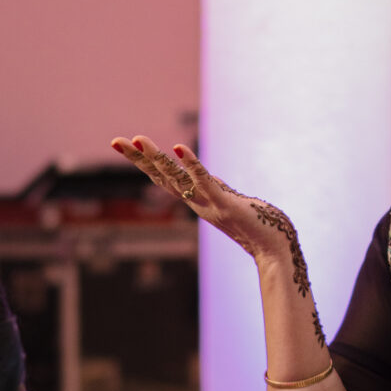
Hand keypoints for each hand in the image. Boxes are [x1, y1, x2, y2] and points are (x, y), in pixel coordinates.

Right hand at [112, 136, 326, 346]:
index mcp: (197, 201)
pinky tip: (177, 148)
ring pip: (176, 179)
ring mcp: (209, 204)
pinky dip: (191, 164)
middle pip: (162, 177)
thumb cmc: (259, 227)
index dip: (146, 163)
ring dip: (157, 159)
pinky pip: (204, 181)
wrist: (276, 250)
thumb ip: (216, 191)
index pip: (165, 179)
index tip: (129, 145)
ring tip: (139, 139)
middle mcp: (198, 203)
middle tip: (115, 141)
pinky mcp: (225, 204)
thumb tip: (208, 179)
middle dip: (139, 159)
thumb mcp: (230, 204)